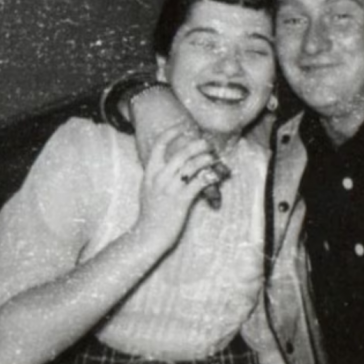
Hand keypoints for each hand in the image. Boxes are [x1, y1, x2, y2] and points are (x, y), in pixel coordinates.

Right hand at [133, 124, 220, 249]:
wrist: (147, 236)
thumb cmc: (150, 214)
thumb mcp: (147, 190)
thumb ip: (156, 176)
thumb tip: (167, 165)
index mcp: (150, 173)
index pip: (159, 145)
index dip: (171, 133)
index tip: (183, 128)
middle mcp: (159, 178)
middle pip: (181, 153)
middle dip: (197, 145)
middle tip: (207, 144)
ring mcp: (170, 189)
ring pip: (192, 165)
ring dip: (206, 159)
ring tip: (214, 159)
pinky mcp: (181, 201)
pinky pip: (199, 183)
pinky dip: (210, 177)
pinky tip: (216, 176)